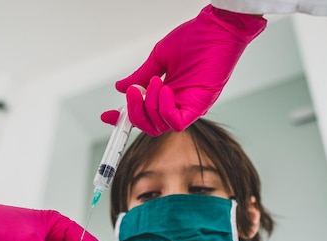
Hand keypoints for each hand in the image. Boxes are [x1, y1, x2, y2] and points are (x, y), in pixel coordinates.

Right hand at [101, 5, 265, 135]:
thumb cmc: (196, 38)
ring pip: (159, 127)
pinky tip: (164, 90)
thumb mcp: (160, 58)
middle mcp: (177, 104)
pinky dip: (164, 110)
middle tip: (132, 93)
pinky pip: (176, 123)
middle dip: (135, 113)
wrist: (218, 27)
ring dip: (149, 106)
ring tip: (153, 82)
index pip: (144, 114)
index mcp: (167, 94)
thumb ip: (140, 75)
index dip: (124, 118)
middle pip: (149, 126)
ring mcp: (187, 107)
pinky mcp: (198, 107)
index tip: (108, 115)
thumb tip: (121, 87)